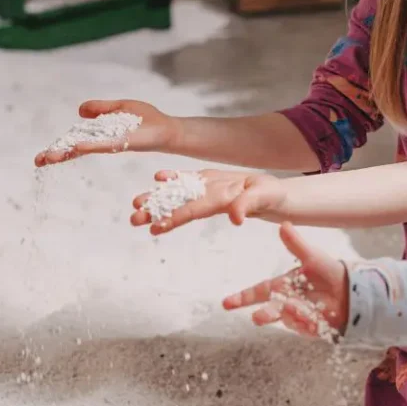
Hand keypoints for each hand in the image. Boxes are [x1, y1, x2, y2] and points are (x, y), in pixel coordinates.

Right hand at [35, 100, 177, 166]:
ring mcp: (114, 143)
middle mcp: (105, 141)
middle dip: (58, 153)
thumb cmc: (149, 119)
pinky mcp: (126, 143)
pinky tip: (78, 147)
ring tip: (50, 157)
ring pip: (87, 148)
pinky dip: (92, 145)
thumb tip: (79, 111)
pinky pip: (105, 144)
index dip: (59, 147)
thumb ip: (102, 108)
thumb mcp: (122, 107)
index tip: (41, 158)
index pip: (75, 141)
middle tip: (38, 161)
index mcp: (101, 134)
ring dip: (68, 152)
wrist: (170, 129)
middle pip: (77, 148)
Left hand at [130, 169, 287, 234]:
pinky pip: (189, 179)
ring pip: (179, 194)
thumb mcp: (262, 198)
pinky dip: (173, 178)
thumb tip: (235, 218)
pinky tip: (158, 178)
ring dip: (158, 198)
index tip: (155, 227)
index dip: (174, 218)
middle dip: (156, 212)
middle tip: (134, 219)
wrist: (273, 192)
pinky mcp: (210, 180)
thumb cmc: (271, 196)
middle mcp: (209, 198)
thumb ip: (247, 205)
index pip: (193, 212)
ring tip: (136, 204)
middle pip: (179, 206)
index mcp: (220, 203)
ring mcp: (208, 189)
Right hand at [222, 223, 348, 337]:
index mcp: (282, 285)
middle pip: (268, 310)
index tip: (226, 303)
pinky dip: (309, 322)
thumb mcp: (312, 256)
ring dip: (294, 313)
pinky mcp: (308, 328)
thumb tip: (283, 224)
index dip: (242, 297)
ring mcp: (296, 317)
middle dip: (264, 314)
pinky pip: (303, 327)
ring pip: (288, 318)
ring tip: (304, 308)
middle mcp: (285, 302)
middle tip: (258, 317)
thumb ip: (296, 244)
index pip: (258, 291)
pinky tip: (318, 316)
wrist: (351, 291)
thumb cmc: (329, 272)